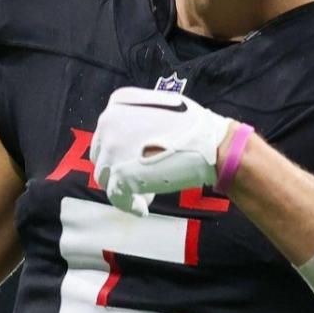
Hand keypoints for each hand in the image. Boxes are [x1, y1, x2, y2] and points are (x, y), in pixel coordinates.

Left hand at [89, 87, 234, 216]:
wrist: (211, 144)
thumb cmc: (196, 127)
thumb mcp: (160, 107)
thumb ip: (138, 119)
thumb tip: (129, 140)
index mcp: (117, 103)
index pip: (106, 134)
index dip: (120, 152)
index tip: (136, 161)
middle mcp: (108, 121)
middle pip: (102, 155)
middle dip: (120, 168)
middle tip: (144, 177)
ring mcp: (112, 148)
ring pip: (105, 177)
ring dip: (124, 186)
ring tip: (149, 191)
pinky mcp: (120, 174)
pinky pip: (116, 196)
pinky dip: (128, 205)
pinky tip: (142, 208)